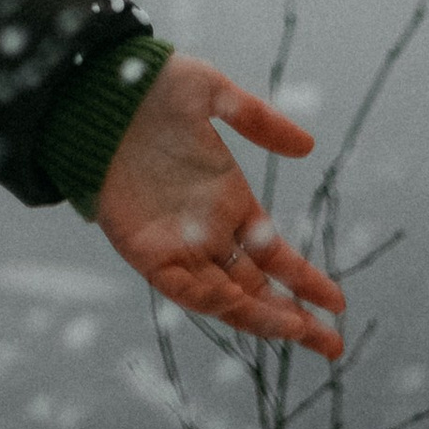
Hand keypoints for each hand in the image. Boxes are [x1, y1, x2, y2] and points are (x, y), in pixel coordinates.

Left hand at [95, 52, 345, 358]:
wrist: (91, 85)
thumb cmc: (149, 84)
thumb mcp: (210, 92)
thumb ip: (257, 118)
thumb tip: (307, 145)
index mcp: (228, 200)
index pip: (274, 254)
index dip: (305, 280)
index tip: (337, 303)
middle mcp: (206, 229)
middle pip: (256, 287)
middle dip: (294, 319)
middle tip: (333, 345)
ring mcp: (177, 242)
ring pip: (226, 295)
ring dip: (261, 317)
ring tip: (299, 332)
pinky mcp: (144, 248)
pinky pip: (182, 286)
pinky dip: (210, 300)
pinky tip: (237, 306)